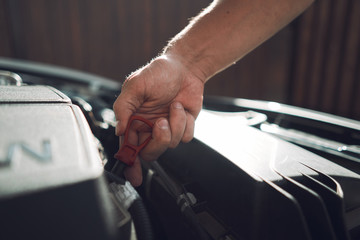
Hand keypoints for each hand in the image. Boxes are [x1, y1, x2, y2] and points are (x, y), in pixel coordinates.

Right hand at [113, 54, 204, 185]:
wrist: (185, 68)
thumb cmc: (159, 73)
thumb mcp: (136, 85)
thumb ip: (124, 107)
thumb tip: (119, 130)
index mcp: (134, 120)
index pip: (129, 147)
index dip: (130, 164)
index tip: (133, 176)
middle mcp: (149, 127)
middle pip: (150, 152)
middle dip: (158, 141)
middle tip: (161, 123)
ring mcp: (167, 128)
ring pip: (170, 144)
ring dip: (175, 124)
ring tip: (174, 106)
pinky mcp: (182, 126)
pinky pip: (185, 137)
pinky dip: (186, 123)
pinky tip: (182, 108)